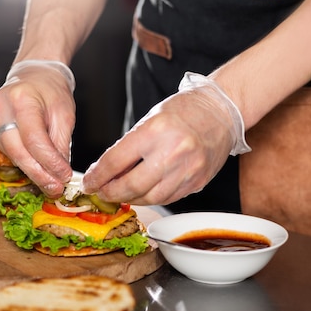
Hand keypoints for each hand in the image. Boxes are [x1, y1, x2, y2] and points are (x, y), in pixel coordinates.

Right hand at [0, 61, 75, 196]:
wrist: (33, 75)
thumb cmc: (50, 90)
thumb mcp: (64, 114)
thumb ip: (61, 143)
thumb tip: (60, 172)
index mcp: (21, 97)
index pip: (34, 138)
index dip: (50, 162)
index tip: (64, 176)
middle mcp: (0, 107)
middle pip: (18, 150)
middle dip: (38, 174)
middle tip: (55, 188)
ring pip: (11, 154)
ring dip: (31, 171)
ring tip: (50, 183)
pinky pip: (7, 151)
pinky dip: (23, 162)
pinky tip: (38, 169)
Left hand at [81, 72, 249, 205]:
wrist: (221, 111)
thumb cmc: (183, 111)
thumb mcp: (149, 120)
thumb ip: (129, 147)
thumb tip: (106, 172)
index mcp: (155, 131)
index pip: (116, 161)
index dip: (98, 176)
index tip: (89, 182)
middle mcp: (172, 152)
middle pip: (132, 185)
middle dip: (111, 193)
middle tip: (101, 193)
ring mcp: (187, 170)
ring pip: (150, 197)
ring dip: (130, 199)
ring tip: (119, 194)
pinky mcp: (198, 182)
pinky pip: (168, 198)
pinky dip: (151, 198)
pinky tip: (141, 193)